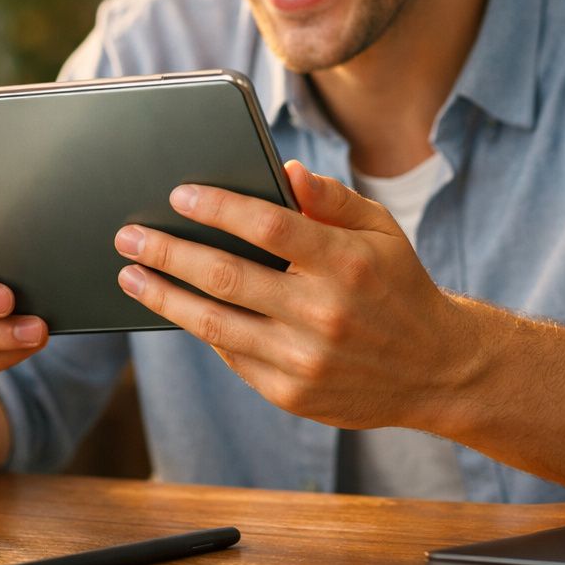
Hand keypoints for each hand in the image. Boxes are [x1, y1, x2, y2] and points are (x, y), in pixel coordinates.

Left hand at [112, 161, 464, 430]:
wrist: (436, 369)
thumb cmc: (398, 285)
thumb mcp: (380, 230)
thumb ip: (331, 199)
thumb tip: (285, 171)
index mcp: (345, 263)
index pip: (267, 227)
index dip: (217, 208)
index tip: (177, 195)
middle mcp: (323, 313)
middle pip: (225, 276)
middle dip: (167, 252)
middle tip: (128, 235)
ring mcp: (304, 359)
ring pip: (214, 323)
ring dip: (164, 296)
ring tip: (131, 275)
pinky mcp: (291, 393)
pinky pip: (231, 355)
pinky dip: (199, 329)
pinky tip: (175, 307)